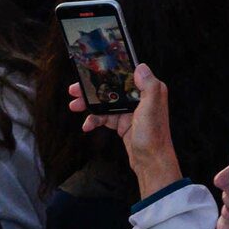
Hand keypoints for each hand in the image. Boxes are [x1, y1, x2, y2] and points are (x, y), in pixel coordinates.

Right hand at [69, 63, 181, 197]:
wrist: (151, 161)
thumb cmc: (154, 135)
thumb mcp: (152, 107)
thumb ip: (148, 86)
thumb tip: (140, 67)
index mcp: (150, 90)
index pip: (127, 75)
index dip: (110, 72)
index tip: (93, 71)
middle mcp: (141, 98)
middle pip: (113, 88)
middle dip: (94, 89)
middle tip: (75, 89)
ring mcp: (131, 112)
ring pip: (106, 103)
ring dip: (90, 105)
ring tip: (74, 106)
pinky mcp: (123, 124)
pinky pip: (105, 118)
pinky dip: (95, 120)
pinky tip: (87, 125)